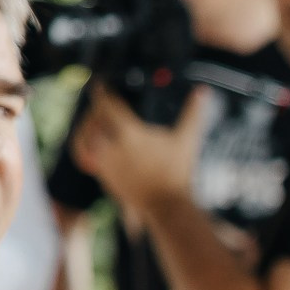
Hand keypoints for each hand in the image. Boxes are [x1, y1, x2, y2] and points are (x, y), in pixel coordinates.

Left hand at [72, 85, 211, 232]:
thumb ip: (193, 113)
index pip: (108, 105)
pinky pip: (87, 155)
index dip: (102, 92)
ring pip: (85, 136)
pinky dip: (88, 146)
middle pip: (94, 119)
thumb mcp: (186, 140)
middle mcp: (114, 146)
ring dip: (88, 126)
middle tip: (101, 103)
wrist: (166, 205)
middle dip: (96, 109)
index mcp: (132, 133)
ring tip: (94, 123)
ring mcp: (106, 161)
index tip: (99, 84)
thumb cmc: (178, 173)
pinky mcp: (104, 174)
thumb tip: (203, 90)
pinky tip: (97, 145)